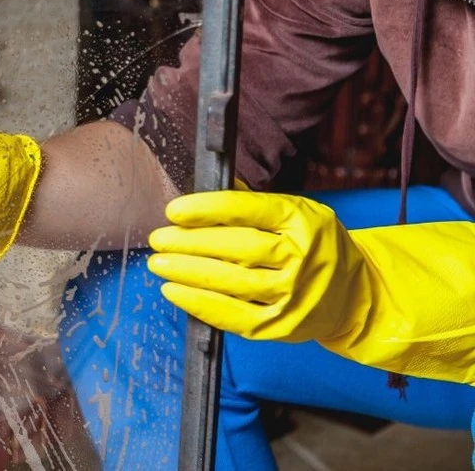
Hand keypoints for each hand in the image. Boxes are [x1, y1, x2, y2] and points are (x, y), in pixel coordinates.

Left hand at [146, 190, 474, 384]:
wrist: (356, 296)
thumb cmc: (314, 247)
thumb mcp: (297, 213)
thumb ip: (252, 203)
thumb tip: (203, 187)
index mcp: (304, 222)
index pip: (249, 210)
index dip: (207, 209)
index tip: (174, 210)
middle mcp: (302, 258)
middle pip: (236, 248)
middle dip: (190, 242)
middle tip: (157, 237)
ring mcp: (292, 296)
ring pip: (231, 282)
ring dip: (187, 272)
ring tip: (158, 263)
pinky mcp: (279, 327)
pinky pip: (232, 316)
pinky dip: (199, 304)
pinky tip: (173, 291)